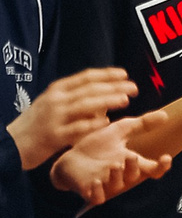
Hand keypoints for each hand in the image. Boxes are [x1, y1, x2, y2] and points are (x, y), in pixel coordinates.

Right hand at [11, 68, 136, 168]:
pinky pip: (77, 128)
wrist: (11, 143)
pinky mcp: (54, 135)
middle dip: (113, 87)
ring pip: (84, 105)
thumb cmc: (37, 124)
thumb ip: (74, 99)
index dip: (106, 74)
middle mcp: (56, 100)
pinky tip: (107, 122)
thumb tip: (103, 94)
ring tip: (125, 100)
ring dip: (107, 100)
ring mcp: (54, 117)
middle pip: (89, 89)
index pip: (84, 77)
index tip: (124, 74)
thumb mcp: (52, 104)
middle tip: (133, 87)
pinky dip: (93, 124)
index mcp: (56, 91)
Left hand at [52, 113, 172, 203]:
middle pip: (135, 176)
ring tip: (114, 166)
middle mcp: (122, 176)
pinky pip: (98, 197)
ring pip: (118, 185)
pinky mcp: (90, 191)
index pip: (153, 168)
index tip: (166, 157)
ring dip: (117, 176)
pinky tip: (96, 181)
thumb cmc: (97, 146)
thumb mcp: (119, 131)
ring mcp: (107, 184)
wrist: (69, 157)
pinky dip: (98, 190)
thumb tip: (165, 115)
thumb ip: (141, 124)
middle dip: (134, 168)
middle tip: (131, 157)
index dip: (162, 166)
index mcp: (131, 163)